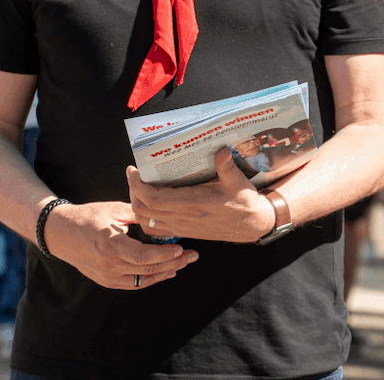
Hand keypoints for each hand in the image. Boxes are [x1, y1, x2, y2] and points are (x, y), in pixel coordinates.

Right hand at [44, 200, 198, 289]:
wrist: (62, 233)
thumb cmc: (89, 217)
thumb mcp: (114, 209)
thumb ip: (139, 213)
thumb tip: (163, 211)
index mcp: (111, 245)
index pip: (145, 256)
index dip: (166, 255)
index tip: (182, 249)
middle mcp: (109, 265)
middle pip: (148, 270)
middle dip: (173, 264)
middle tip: (192, 256)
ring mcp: (107, 276)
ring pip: (143, 280)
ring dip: (165, 273)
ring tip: (182, 264)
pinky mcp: (106, 281)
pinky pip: (134, 284)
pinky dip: (151, 278)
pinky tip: (164, 271)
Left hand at [127, 148, 275, 242]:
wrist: (251, 225)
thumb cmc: (243, 202)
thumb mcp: (239, 182)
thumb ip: (227, 167)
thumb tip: (222, 150)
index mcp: (191, 204)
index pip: (152, 197)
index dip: (136, 184)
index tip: (132, 169)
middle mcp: (182, 218)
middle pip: (142, 208)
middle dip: (132, 190)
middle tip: (135, 175)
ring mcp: (180, 228)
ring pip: (145, 220)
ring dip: (137, 204)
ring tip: (139, 187)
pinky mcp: (182, 232)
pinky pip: (154, 230)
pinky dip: (145, 218)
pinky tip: (149, 205)